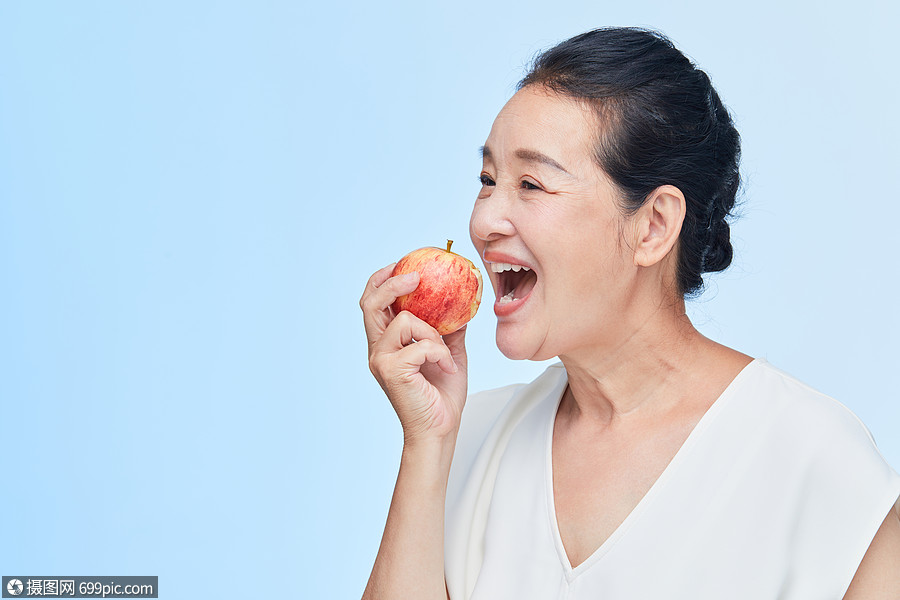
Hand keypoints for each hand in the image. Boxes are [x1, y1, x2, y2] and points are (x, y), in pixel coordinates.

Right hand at [360, 264, 468, 442]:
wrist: (439, 430)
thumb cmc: (442, 396)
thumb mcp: (450, 354)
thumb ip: (448, 330)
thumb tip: (461, 303)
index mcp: (386, 343)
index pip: (373, 303)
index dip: (382, 280)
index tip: (401, 264)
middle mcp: (378, 349)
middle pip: (371, 302)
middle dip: (392, 283)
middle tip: (416, 275)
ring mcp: (381, 360)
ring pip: (404, 321)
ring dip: (432, 332)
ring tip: (445, 353)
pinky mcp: (392, 371)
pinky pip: (420, 345)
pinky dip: (440, 353)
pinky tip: (447, 370)